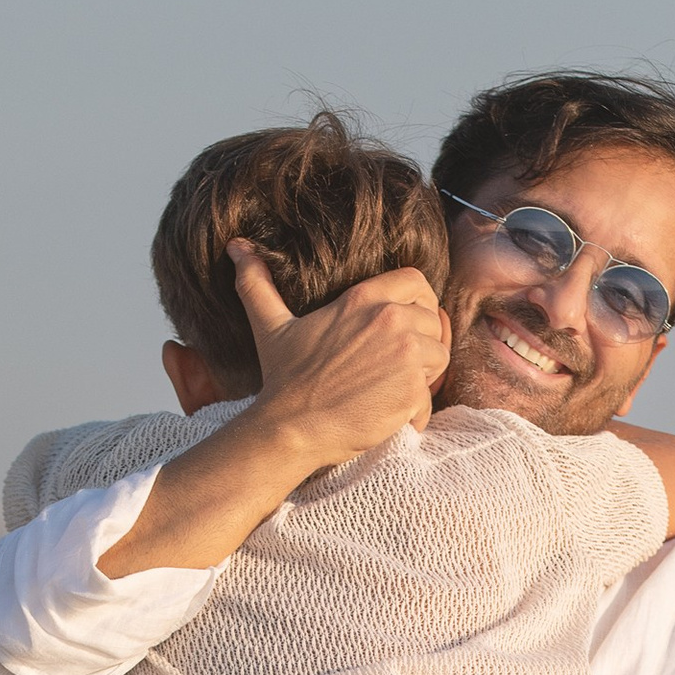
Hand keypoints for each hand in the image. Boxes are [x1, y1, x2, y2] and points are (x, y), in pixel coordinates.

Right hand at [231, 243, 449, 473]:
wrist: (290, 428)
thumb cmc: (283, 379)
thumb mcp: (270, 324)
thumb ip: (258, 283)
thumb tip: (237, 247)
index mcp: (363, 299)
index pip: (417, 281)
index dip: (421, 300)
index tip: (412, 321)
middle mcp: (389, 321)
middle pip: (432, 321)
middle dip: (423, 343)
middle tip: (402, 366)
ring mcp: (404, 356)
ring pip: (438, 357)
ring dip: (424, 375)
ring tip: (397, 390)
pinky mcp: (411, 392)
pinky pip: (430, 396)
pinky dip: (417, 411)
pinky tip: (394, 417)